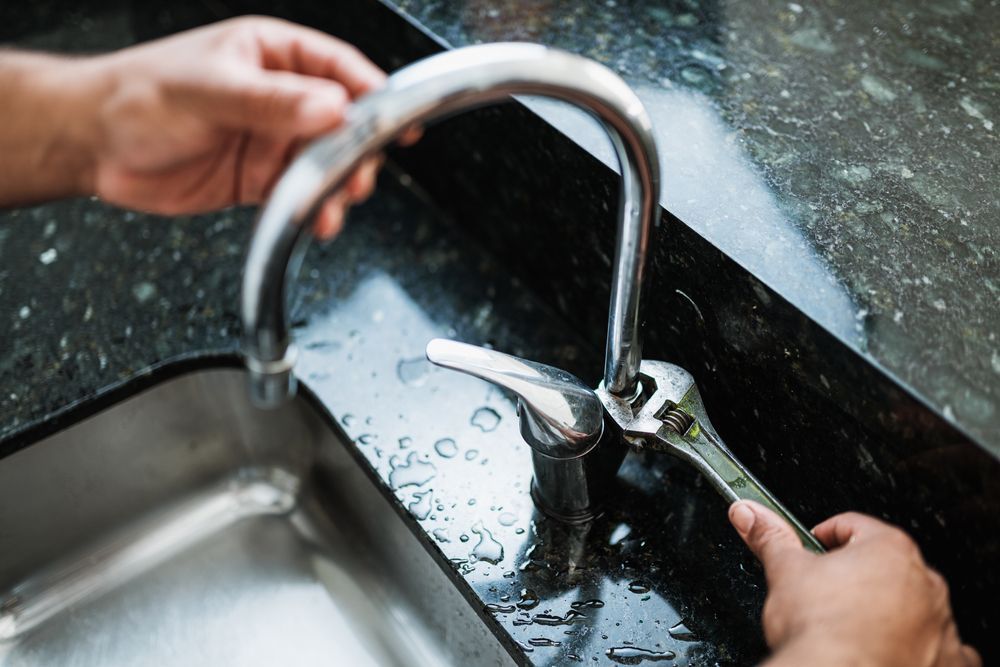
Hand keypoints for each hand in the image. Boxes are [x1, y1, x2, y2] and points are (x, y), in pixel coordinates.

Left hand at [1, 17, 384, 238]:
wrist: (93, 145)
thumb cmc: (138, 96)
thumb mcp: (210, 90)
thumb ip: (273, 102)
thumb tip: (333, 109)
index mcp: (270, 55)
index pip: (337, 68)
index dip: (372, 92)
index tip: (397, 118)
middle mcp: (278, 98)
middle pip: (341, 123)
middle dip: (356, 152)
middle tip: (359, 175)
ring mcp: (270, 140)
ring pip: (324, 164)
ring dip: (336, 187)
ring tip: (336, 206)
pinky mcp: (258, 179)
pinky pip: (299, 194)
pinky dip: (312, 209)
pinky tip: (316, 220)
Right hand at [728, 501, 979, 666]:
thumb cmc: (819, 630)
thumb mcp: (784, 572)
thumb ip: (769, 537)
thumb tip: (748, 513)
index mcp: (887, 548)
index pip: (852, 527)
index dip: (823, 539)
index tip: (810, 555)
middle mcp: (922, 581)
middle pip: (883, 565)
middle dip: (856, 576)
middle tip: (826, 595)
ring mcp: (937, 621)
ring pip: (911, 605)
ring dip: (888, 611)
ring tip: (851, 628)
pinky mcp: (946, 659)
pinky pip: (939, 648)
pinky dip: (918, 648)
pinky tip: (890, 651)